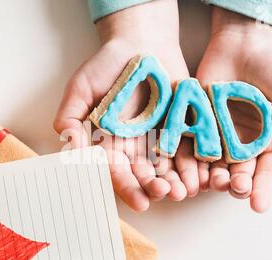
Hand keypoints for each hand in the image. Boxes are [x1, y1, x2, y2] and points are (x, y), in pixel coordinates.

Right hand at [54, 0, 206, 210]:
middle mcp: (136, 147)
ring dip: (178, 181)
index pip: (118, 173)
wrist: (141, 44)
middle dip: (156, 188)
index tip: (140, 203)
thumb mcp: (82, 88)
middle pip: (146, 175)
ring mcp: (161, 139)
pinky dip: (196, 163)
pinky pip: (190, 149)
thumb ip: (71, 117)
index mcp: (112, 144)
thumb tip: (67, 144)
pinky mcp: (182, 127)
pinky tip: (204, 174)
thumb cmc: (107, 66)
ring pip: (170, 168)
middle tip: (166, 194)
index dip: (128, 188)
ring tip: (186, 190)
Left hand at [197, 8, 271, 211]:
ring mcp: (219, 134)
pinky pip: (193, 145)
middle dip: (237, 184)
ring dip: (212, 176)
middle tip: (235, 189)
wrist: (247, 40)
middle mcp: (244, 143)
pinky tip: (190, 170)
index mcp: (270, 141)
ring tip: (213, 184)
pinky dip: (191, 159)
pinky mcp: (198, 124)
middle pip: (239, 172)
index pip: (266, 172)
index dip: (263, 189)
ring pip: (214, 164)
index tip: (258, 205)